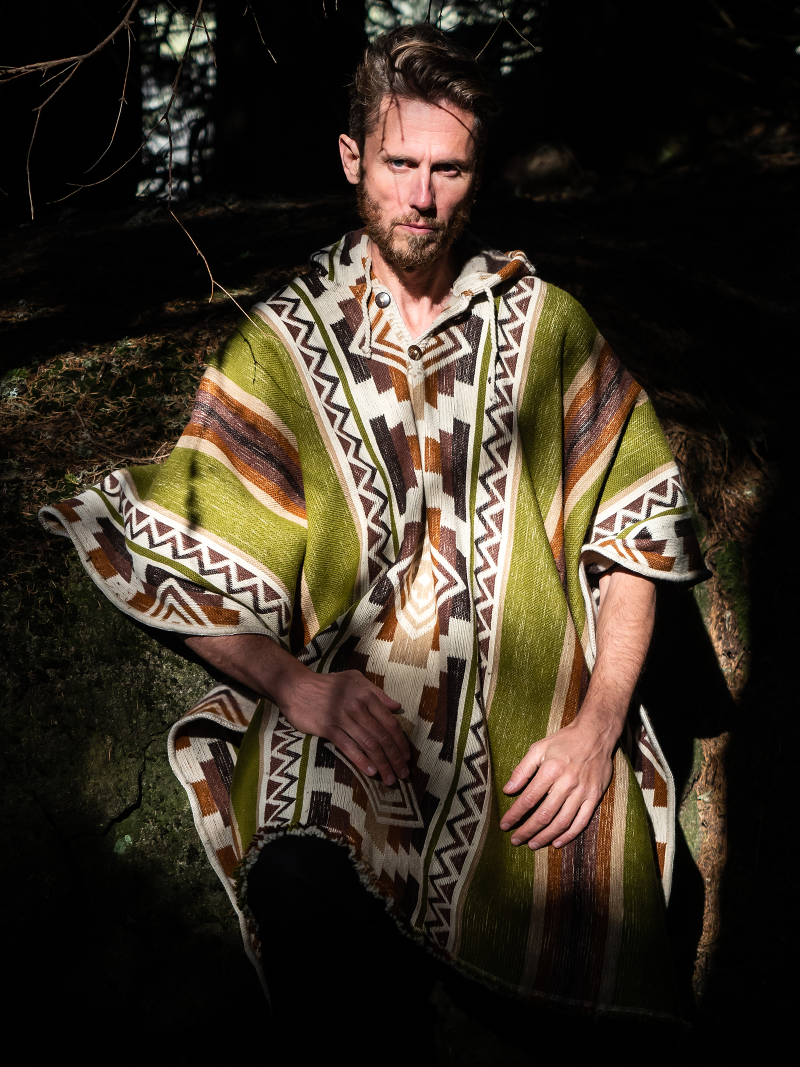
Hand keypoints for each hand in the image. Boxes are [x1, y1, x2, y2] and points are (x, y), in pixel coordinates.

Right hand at [276, 668, 410, 787]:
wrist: (296, 686)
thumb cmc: (327, 683)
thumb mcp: (354, 680)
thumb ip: (377, 692)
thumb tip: (397, 706)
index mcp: (366, 695)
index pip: (390, 722)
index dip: (401, 741)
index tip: (407, 756)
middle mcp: (357, 707)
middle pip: (382, 736)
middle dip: (395, 758)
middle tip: (403, 774)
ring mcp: (342, 718)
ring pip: (368, 744)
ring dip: (382, 764)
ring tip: (390, 778)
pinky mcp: (328, 728)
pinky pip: (348, 747)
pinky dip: (361, 761)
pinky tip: (370, 772)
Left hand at [499, 720, 615, 849]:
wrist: (595, 734)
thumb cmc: (564, 741)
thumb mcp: (539, 748)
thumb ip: (522, 769)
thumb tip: (508, 789)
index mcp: (550, 770)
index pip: (528, 799)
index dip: (515, 814)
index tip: (505, 825)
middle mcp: (567, 783)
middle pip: (544, 814)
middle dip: (527, 830)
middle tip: (516, 840)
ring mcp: (582, 792)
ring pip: (562, 821)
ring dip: (546, 836)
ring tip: (533, 844)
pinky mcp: (594, 796)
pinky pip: (582, 821)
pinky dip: (569, 835)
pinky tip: (557, 842)